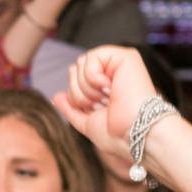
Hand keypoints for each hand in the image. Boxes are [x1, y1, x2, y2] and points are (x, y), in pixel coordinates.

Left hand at [52, 45, 162, 161]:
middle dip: (80, 93)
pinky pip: (91, 57)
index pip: (75, 79)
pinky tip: (110, 87)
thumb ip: (71, 109)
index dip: (78, 98)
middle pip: (74, 70)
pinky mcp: (125, 57)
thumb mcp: (87, 123)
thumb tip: (56, 96)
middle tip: (102, 105)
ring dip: (87, 89)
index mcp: (105, 86)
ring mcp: (119, 63)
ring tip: (107, 98)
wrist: (135, 135)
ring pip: (80, 64)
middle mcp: (112, 72)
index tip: (98, 110)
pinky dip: (93, 77)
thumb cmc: (118, 135)